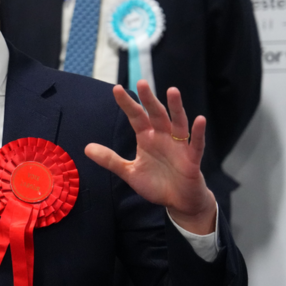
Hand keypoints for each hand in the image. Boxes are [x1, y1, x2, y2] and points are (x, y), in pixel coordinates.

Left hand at [85, 81, 216, 234]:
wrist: (179, 202)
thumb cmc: (156, 184)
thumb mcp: (130, 172)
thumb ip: (111, 160)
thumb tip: (86, 148)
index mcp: (147, 138)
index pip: (136, 117)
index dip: (127, 104)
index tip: (116, 89)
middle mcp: (163, 137)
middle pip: (156, 114)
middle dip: (149, 99)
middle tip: (141, 82)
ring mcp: (179, 146)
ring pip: (178, 123)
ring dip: (176, 108)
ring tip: (172, 91)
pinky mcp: (192, 159)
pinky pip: (196, 144)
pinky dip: (198, 132)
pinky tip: (199, 119)